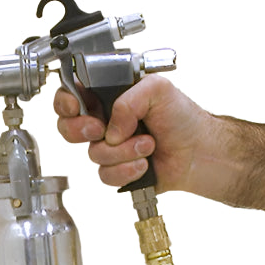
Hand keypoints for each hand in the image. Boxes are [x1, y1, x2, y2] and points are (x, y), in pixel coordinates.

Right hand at [54, 74, 219, 194]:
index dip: (65, 102)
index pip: (72, 94)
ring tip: (148, 144)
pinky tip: (145, 164)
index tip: (75, 107)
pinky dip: (127, 170)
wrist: (198, 152)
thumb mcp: (157, 89)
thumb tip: (111, 128)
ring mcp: (110, 147)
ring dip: (123, 151)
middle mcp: (105, 121)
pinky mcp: (117, 170)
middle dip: (82, 130)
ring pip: (93, 154)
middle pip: (68, 127)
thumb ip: (128, 99)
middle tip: (101, 129)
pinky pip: (105, 175)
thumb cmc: (183, 118)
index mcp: (109, 96)